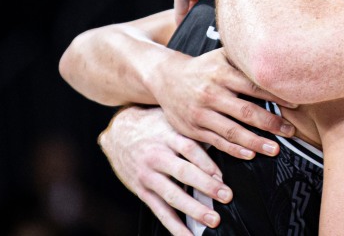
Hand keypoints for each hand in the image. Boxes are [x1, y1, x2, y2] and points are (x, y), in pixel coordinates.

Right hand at [99, 105, 230, 234]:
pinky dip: (174, 226)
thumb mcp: (170, 119)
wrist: (117, 132)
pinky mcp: (142, 191)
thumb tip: (223, 136)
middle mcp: (156, 156)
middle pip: (183, 172)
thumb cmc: (152, 124)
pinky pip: (159, 211)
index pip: (189, 148)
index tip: (222, 174)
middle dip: (206, 186)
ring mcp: (147, 175)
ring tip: (213, 219)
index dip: (207, 161)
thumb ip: (192, 128)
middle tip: (226, 196)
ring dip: (193, 209)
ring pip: (171, 195)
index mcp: (166, 135)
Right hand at [149, 47, 296, 159]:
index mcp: (221, 73)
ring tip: (275, 149)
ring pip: (232, 131)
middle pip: (246, 111)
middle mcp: (211, 93)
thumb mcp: (220, 56)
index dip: (276, 96)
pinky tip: (250, 154)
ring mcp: (201, 113)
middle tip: (291, 132)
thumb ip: (243, 58)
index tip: (295, 105)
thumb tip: (277, 56)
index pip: (254, 86)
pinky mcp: (193, 128)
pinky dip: (234, 150)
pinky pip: (217, 142)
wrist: (165, 78)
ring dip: (255, 142)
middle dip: (271, 123)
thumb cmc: (202, 67)